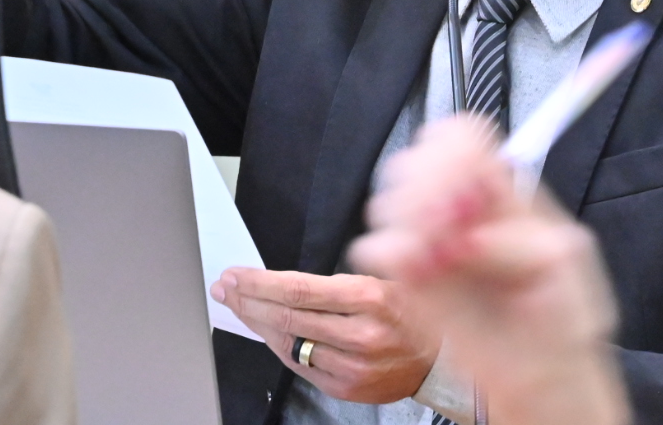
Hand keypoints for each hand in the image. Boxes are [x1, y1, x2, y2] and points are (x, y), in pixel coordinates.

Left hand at [211, 268, 439, 403]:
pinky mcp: (345, 387)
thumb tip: (284, 280)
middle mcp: (359, 333)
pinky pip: (300, 365)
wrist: (437, 358)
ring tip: (240, 306)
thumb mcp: (384, 279)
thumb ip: (339, 280)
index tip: (237, 275)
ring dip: (257, 324)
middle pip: (287, 316)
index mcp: (369, 297)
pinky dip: (279, 346)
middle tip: (226, 288)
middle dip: (249, 300)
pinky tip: (266, 331)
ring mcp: (351, 364)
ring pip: (289, 343)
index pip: (298, 289)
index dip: (259, 282)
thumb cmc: (410, 312)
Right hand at [349, 117, 628, 424]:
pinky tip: (421, 275)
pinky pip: (374, 249)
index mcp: (502, 188)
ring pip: (388, 198)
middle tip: (451, 225)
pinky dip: (391, 257)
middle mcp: (462, 206)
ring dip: (409, 224)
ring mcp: (431, 240)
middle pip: (417, 159)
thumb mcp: (562, 260)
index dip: (454, 155)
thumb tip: (469, 235)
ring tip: (441, 257)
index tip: (467, 194)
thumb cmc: (563, 315)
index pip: (463, 137)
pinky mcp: (408, 277)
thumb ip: (517, 234)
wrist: (543, 374)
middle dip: (426, 190)